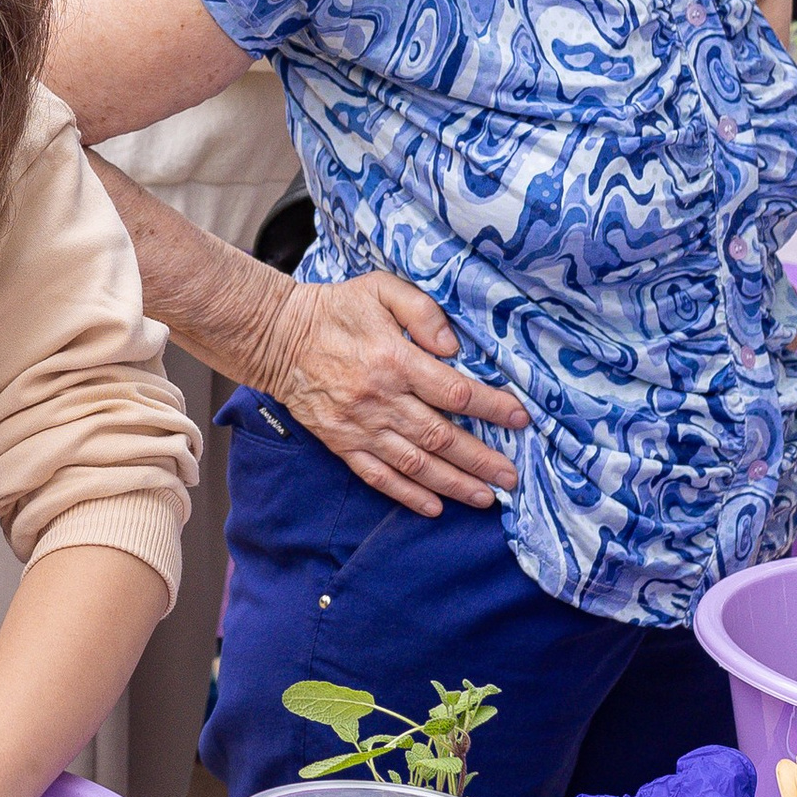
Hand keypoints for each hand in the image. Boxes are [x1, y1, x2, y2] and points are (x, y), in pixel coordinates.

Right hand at [260, 270, 524, 516]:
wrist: (276, 337)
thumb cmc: (335, 309)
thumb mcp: (380, 289)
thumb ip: (422, 310)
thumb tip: (453, 346)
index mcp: (394, 360)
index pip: (454, 391)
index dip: (492, 407)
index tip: (520, 418)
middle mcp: (380, 399)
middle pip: (441, 437)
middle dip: (481, 459)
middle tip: (511, 476)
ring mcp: (359, 426)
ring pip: (415, 463)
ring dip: (453, 483)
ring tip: (485, 497)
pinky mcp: (341, 443)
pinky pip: (378, 476)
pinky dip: (407, 495)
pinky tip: (434, 507)